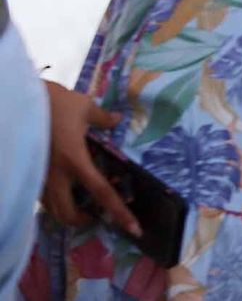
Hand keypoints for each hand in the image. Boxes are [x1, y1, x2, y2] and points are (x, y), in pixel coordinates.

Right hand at [40, 81, 139, 235]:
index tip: (134, 229)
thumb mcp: (84, 106)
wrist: (18, 102)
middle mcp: (55, 175)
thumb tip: (117, 119)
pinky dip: (54, 199)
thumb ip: (102, 118)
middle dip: (84, 220)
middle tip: (96, 214)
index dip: (119, 212)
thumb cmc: (53, 103)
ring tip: (81, 203)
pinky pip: (41, 196)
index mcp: (75, 161)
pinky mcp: (28, 173)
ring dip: (68, 212)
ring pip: (52, 209)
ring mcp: (38, 177)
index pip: (102, 192)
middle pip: (69, 214)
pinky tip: (62, 187)